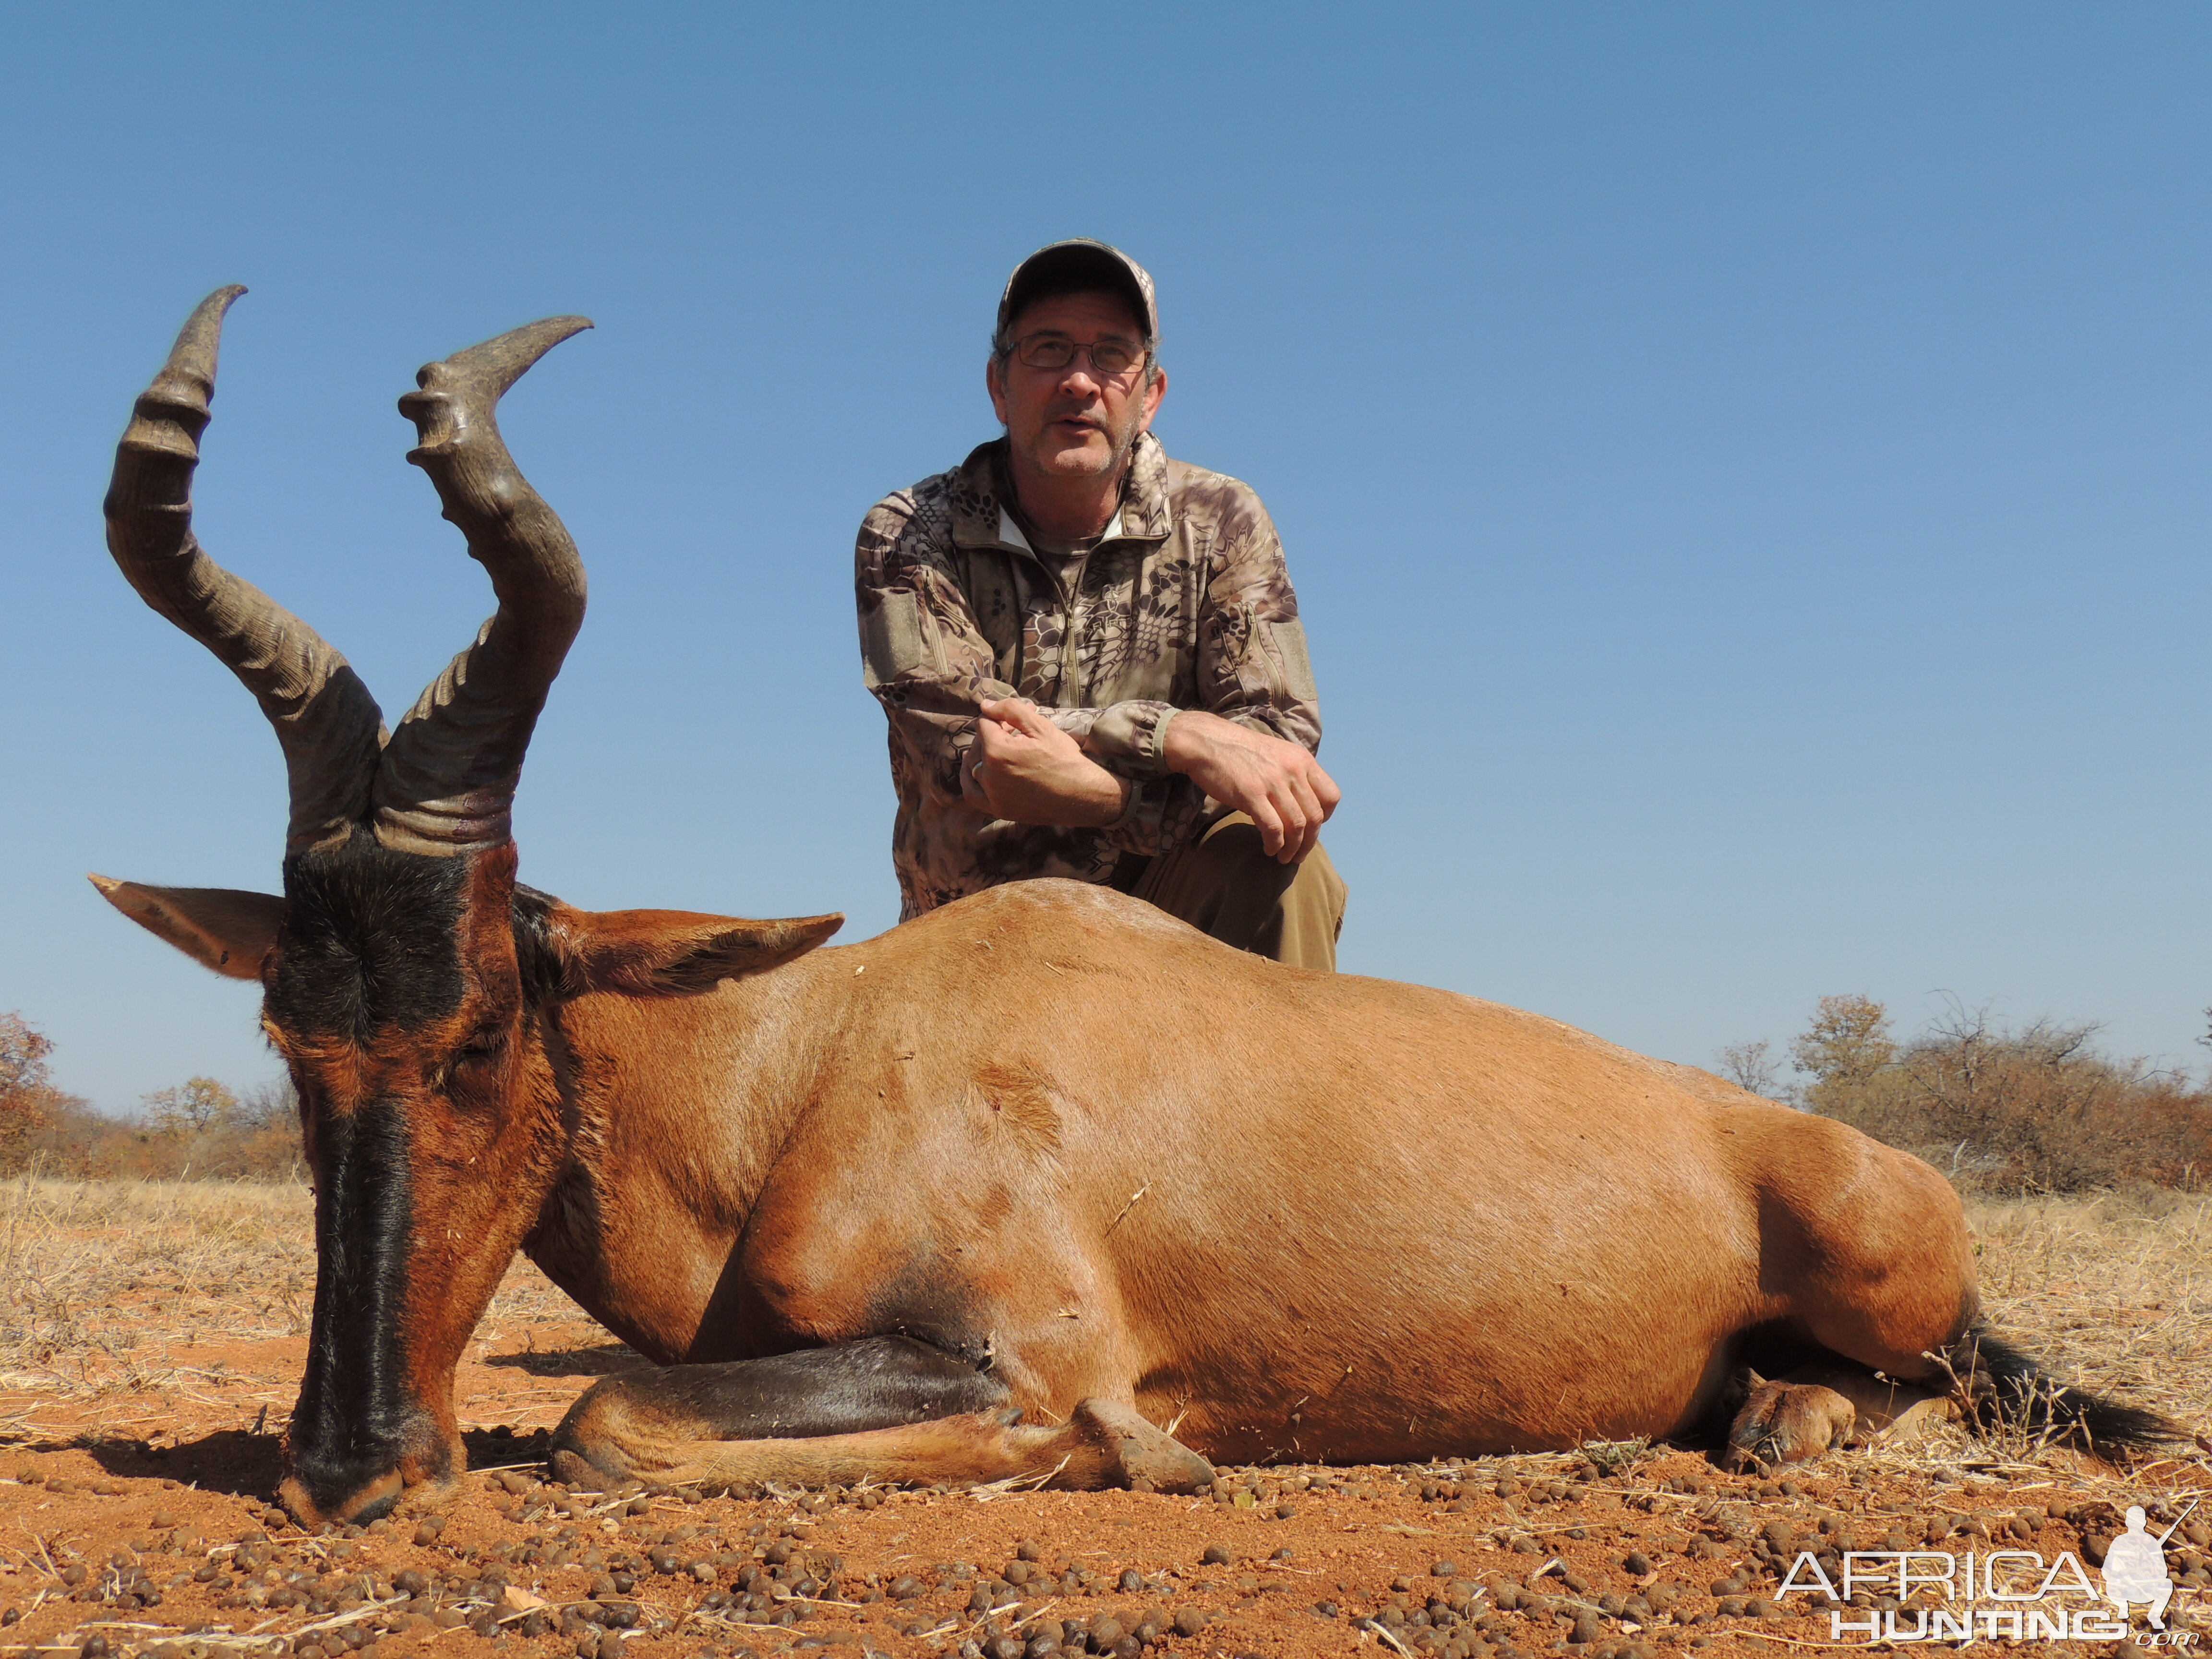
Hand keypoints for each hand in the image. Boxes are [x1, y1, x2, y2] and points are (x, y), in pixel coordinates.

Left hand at [963, 699, 1128, 826]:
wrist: (1083, 795)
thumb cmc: (1065, 759)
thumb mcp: (1041, 726)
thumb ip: (1010, 710)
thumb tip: (985, 705)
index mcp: (997, 751)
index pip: (983, 724)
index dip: (998, 718)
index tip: (1013, 722)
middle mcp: (989, 776)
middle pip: (977, 746)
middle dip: (992, 735)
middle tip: (1013, 734)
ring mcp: (992, 796)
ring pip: (971, 769)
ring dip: (979, 756)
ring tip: (995, 750)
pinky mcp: (999, 810)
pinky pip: (973, 796)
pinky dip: (973, 782)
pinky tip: (981, 774)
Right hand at [1162, 710, 1340, 862]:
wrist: (1206, 741)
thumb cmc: (1239, 750)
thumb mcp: (1277, 753)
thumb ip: (1292, 774)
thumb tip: (1301, 804)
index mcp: (1302, 759)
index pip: (1331, 796)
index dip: (1325, 817)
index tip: (1312, 828)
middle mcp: (1293, 770)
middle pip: (1315, 816)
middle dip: (1309, 842)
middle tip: (1299, 855)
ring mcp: (1273, 782)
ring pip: (1296, 826)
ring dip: (1293, 848)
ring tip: (1284, 857)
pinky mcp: (1251, 794)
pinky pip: (1273, 828)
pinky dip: (1275, 844)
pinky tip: (1269, 849)